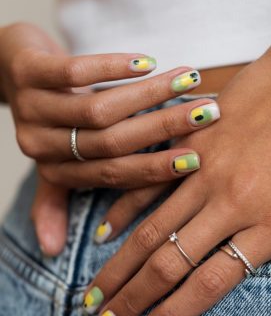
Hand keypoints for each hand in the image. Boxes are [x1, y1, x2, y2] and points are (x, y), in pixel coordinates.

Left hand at [0, 23, 219, 253]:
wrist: (5, 70)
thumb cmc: (47, 121)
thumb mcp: (53, 163)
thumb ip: (56, 202)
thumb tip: (52, 253)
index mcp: (58, 170)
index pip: (114, 176)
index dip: (154, 170)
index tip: (196, 160)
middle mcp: (43, 146)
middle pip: (112, 143)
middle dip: (163, 129)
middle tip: (205, 114)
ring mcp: (32, 108)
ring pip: (99, 109)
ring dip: (148, 95)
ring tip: (187, 81)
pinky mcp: (27, 70)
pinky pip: (74, 71)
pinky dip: (112, 68)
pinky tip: (147, 62)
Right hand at [82, 44, 270, 315]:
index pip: (210, 284)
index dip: (174, 315)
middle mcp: (232, 204)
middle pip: (170, 264)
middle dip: (132, 299)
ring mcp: (207, 172)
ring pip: (151, 230)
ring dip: (119, 266)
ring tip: (93, 292)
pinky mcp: (194, 145)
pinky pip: (149, 184)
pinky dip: (123, 210)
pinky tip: (104, 233)